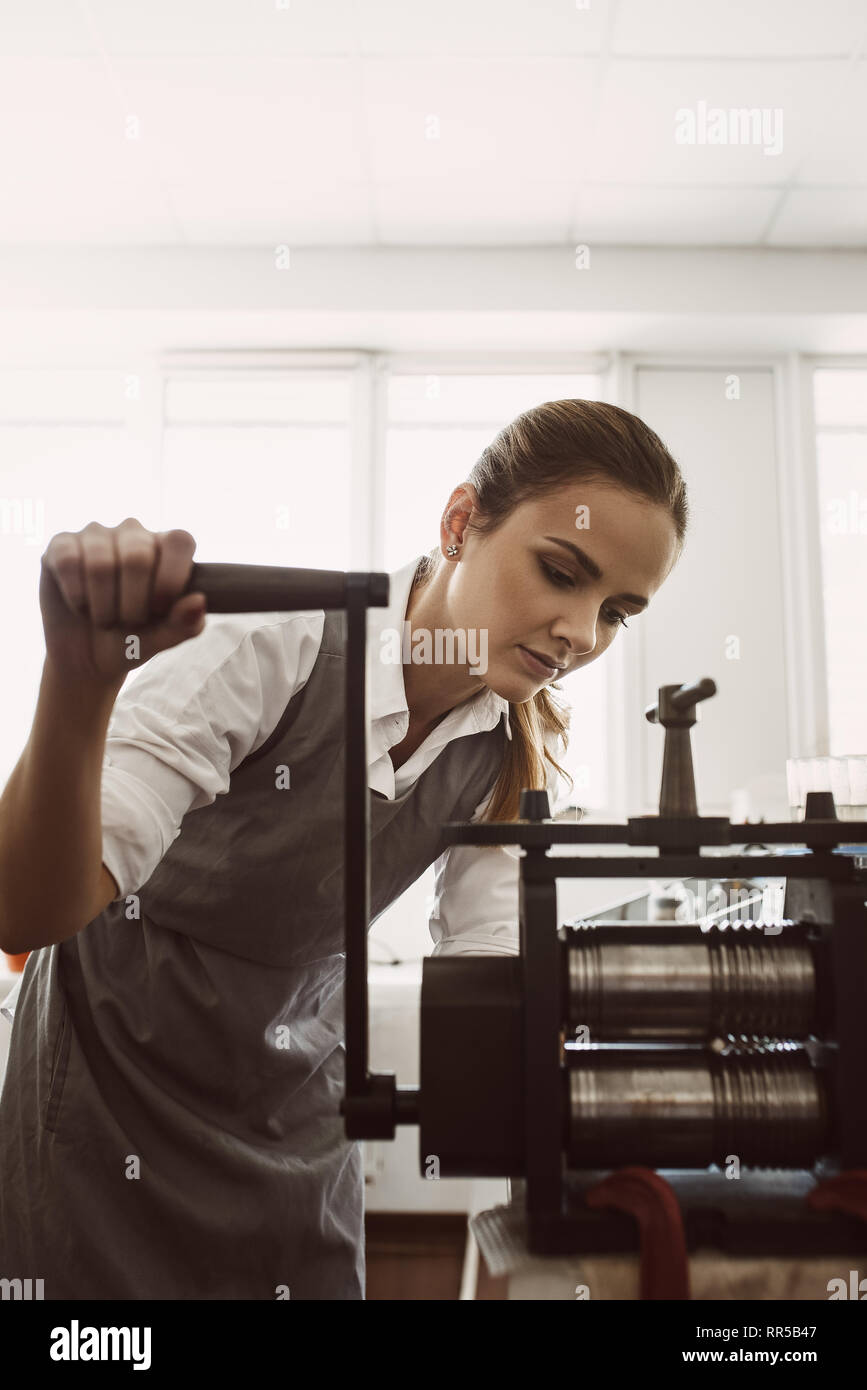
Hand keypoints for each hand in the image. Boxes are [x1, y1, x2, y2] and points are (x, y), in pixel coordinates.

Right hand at [39, 518, 205, 686]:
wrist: (88, 657)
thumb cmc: (133, 640)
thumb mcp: (163, 638)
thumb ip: (185, 623)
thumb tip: (198, 601)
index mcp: (166, 547)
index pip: (179, 541)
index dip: (171, 578)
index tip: (159, 610)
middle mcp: (133, 532)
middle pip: (137, 556)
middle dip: (133, 603)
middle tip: (128, 621)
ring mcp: (96, 535)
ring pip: (100, 563)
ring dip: (103, 606)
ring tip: (104, 618)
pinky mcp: (61, 545)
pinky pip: (68, 561)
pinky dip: (76, 596)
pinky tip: (81, 606)